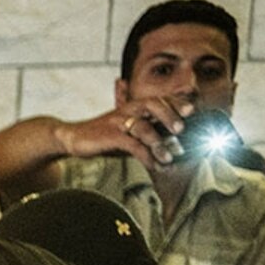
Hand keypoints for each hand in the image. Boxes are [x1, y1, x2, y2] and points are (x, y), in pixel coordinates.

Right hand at [62, 100, 180, 168]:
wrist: (72, 137)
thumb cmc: (104, 136)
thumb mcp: (129, 132)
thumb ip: (149, 134)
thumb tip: (175, 145)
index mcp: (136, 106)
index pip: (161, 99)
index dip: (177, 102)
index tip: (192, 110)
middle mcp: (129, 109)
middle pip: (154, 104)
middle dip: (170, 114)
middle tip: (181, 129)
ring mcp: (118, 122)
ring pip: (143, 126)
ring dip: (159, 142)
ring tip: (170, 157)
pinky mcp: (109, 135)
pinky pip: (131, 144)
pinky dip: (145, 156)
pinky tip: (154, 165)